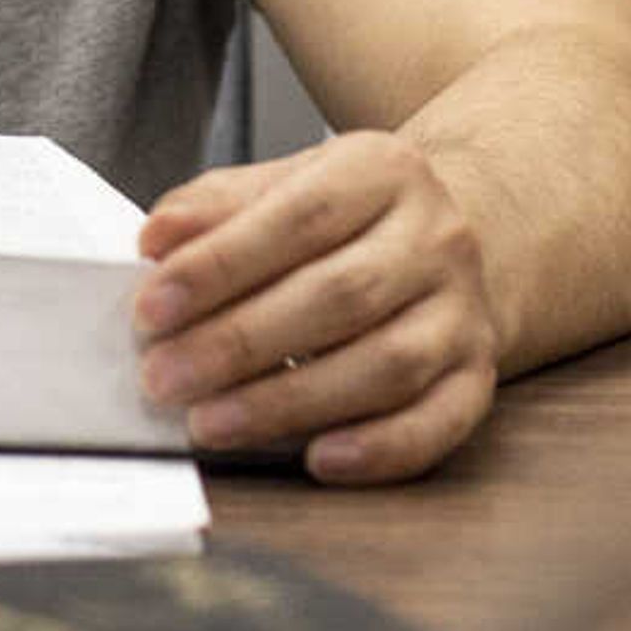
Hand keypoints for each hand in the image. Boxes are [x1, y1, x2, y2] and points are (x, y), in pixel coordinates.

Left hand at [133, 128, 501, 483]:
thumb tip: (158, 237)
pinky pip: (440, 422)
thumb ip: (216, 207)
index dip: (220, 266)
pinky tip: (319, 459)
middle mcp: (436, 238)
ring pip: (386, 365)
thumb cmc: (342, 220)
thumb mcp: (283, 185)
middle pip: (339, 295)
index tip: (151, 307)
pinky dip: (381, 449)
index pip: (298, 217)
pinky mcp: (478, 375)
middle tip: (163, 377)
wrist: (440, 240)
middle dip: (239, 343)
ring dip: (290, 402)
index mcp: (382, 171)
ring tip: (211, 423)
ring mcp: (463, 311)